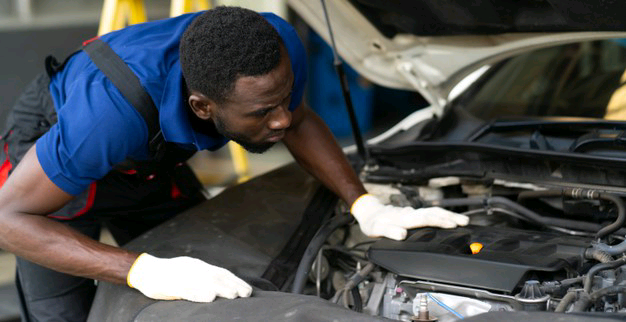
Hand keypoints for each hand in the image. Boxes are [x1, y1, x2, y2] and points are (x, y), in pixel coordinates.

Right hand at [127, 253, 252, 301]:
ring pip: (203, 282)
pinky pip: (186, 289)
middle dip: (232, 285)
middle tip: (245, 294)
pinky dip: (198, 293)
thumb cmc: (171, 275)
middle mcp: (193, 269)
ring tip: (232, 295)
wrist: (145, 271)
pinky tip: (208, 297)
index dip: (235, 281)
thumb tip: (225, 286)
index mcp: (199, 266)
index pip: (221, 273)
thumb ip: (206, 278)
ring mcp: (182, 276)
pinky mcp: (171, 284)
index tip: (247, 290)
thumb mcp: (191, 271)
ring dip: (219, 288)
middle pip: (216, 277)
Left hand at [351, 194, 468, 240]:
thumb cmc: (373, 222)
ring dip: (448, 215)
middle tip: (465, 222)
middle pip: (433, 213)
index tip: (452, 224)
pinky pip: (430, 214)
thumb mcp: (375, 229)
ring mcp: (413, 214)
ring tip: (463, 220)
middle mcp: (410, 214)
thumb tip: (402, 234)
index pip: (424, 219)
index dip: (439, 221)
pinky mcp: (413, 215)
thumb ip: (388, 231)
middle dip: (450, 216)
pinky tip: (449, 220)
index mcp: (403, 218)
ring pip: (433, 212)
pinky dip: (441, 216)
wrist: (369, 212)